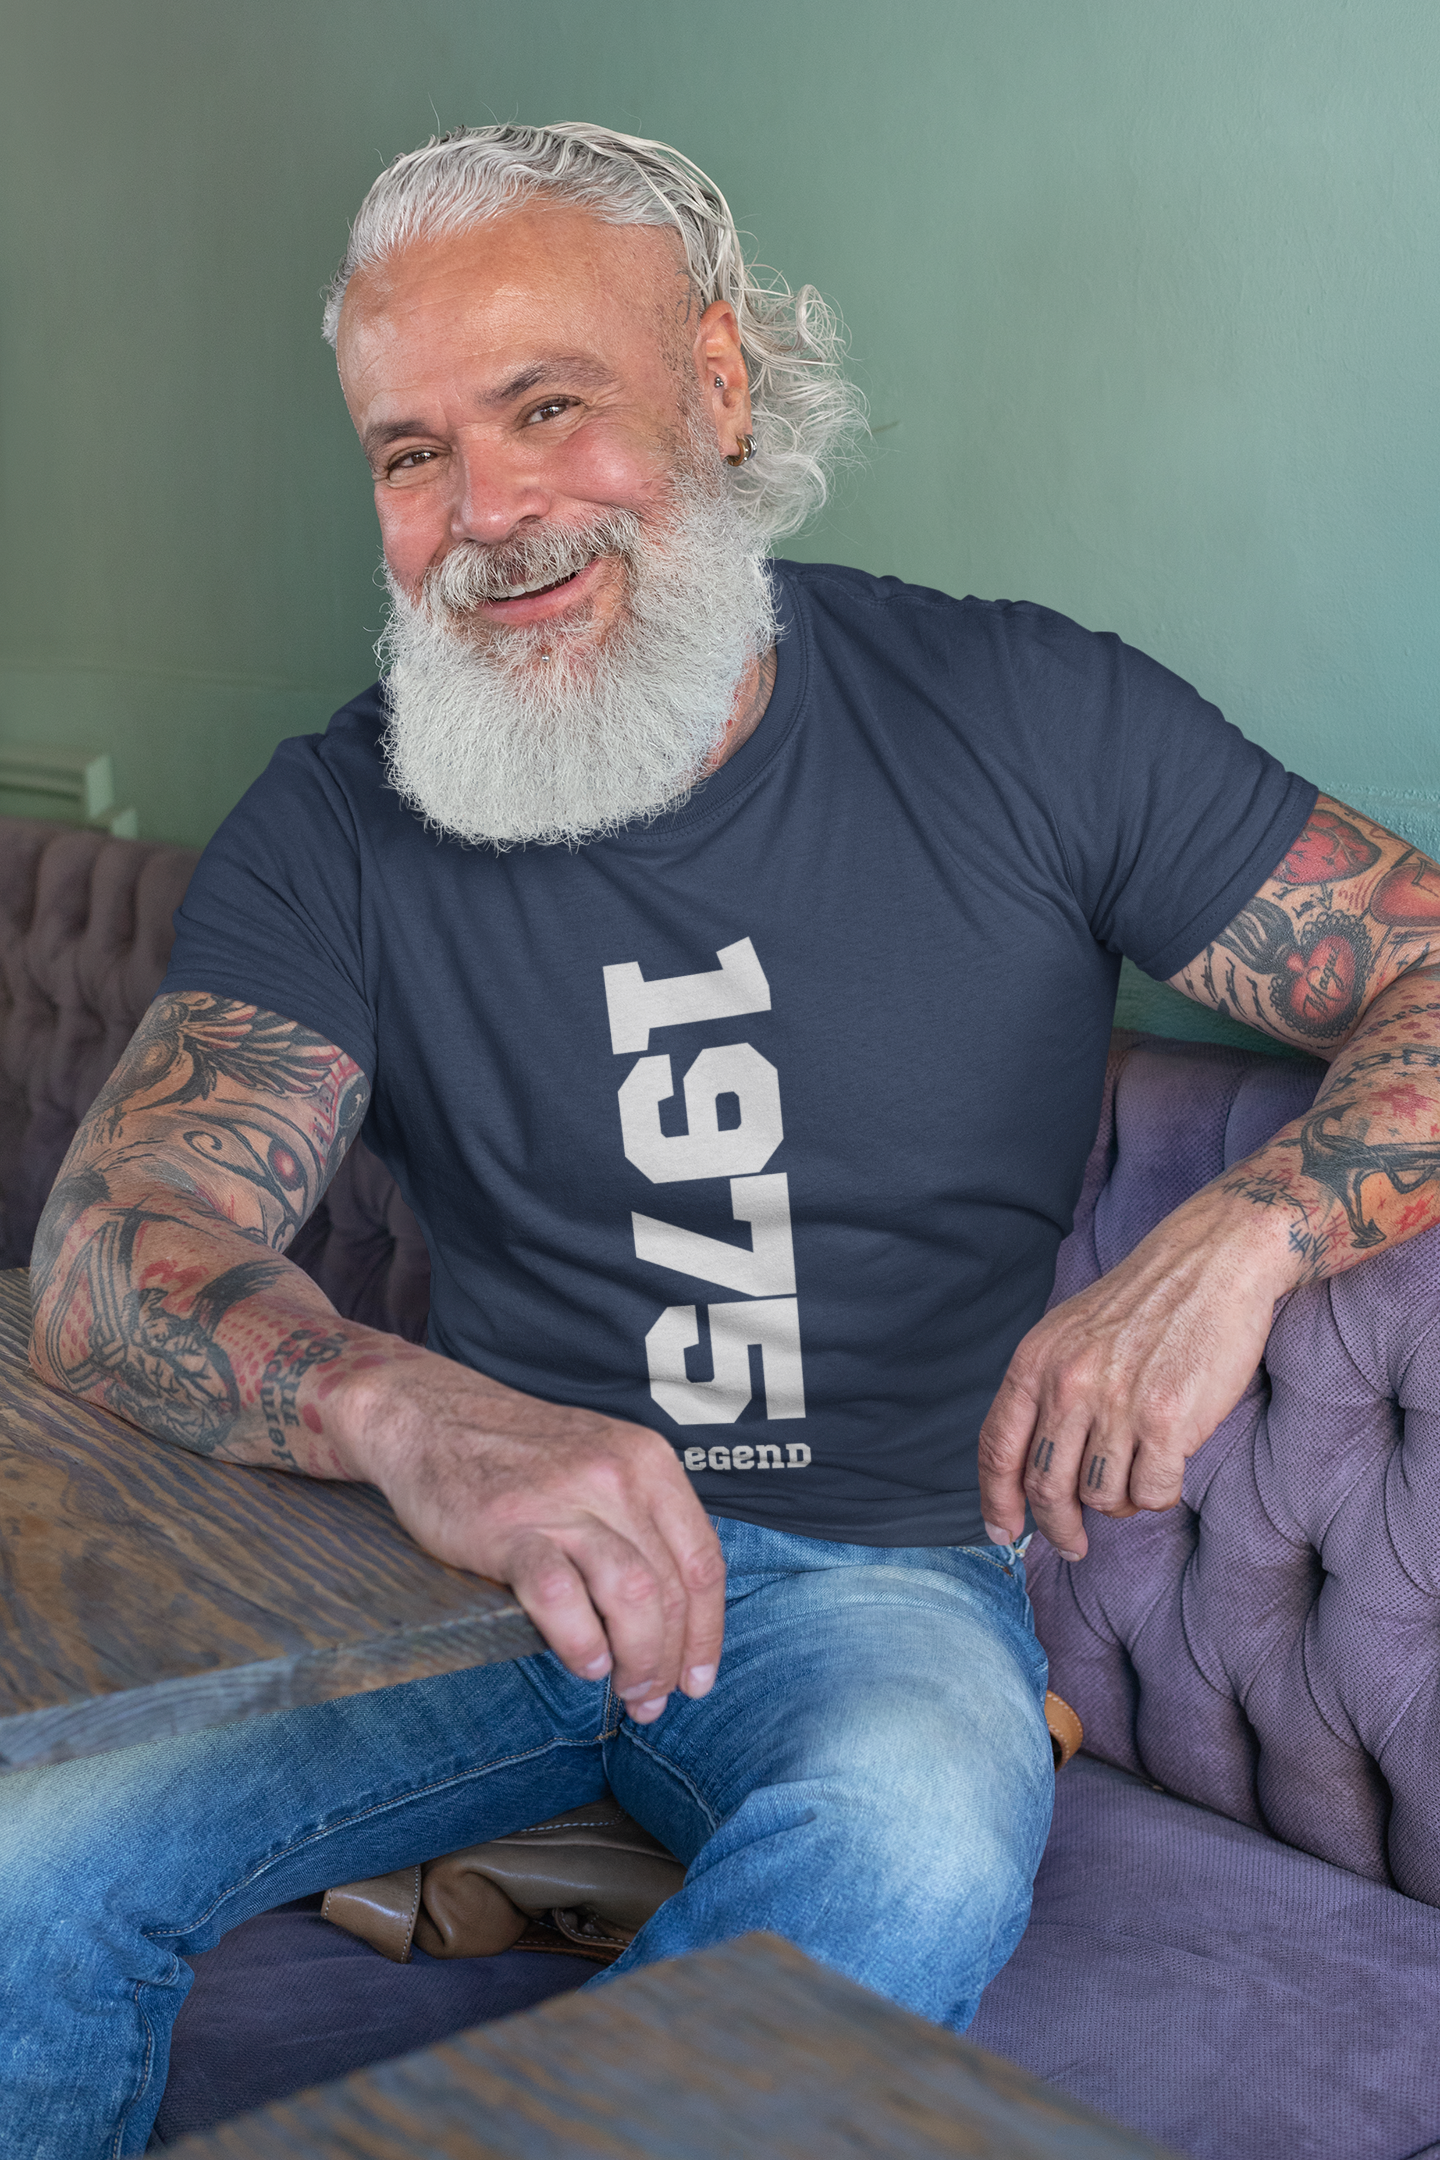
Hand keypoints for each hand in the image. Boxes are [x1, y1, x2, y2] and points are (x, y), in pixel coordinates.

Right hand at [339, 1351, 724, 1722]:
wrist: (430, 1415)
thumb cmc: (517, 1451)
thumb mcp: (601, 1461)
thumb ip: (640, 1520)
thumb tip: (674, 1613)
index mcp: (648, 1461)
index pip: (702, 1561)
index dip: (708, 1631)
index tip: (697, 1677)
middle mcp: (616, 1476)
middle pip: (672, 1588)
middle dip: (671, 1659)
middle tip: (652, 1698)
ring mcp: (562, 1500)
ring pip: (633, 1594)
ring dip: (638, 1658)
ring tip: (626, 1690)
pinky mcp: (508, 1528)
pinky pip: (561, 1596)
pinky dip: (581, 1641)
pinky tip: (584, 1664)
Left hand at [978, 1184, 1289, 1558]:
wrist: (1212, 1262)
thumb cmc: (1145, 1303)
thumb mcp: (1070, 1334)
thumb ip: (1046, 1391)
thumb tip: (1030, 1467)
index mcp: (1036, 1362)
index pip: (998, 1448)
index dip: (995, 1500)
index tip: (1001, 1530)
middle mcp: (1069, 1385)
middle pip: (1045, 1488)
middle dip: (1057, 1527)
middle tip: (1073, 1543)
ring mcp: (1117, 1405)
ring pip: (1101, 1498)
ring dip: (1119, 1500)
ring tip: (1138, 1470)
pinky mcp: (1168, 1421)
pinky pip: (1151, 1494)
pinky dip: (1159, 1493)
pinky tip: (1169, 1465)